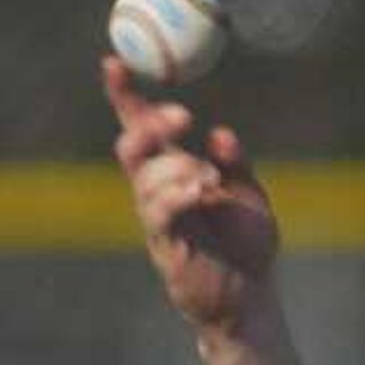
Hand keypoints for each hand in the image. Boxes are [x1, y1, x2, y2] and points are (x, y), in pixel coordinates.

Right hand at [103, 56, 280, 335]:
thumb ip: (233, 163)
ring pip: (145, 179)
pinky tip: (202, 190)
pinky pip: (159, 212)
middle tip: (183, 116)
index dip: (124, 96)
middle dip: (151, 125)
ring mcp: (158, 221)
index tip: (113, 63)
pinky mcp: (166, 247)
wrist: (251, 301)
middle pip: (132, 147)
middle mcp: (157, 193)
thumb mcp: (248, 194)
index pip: (140, 128)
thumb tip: (219, 134)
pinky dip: (177, 193)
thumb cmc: (247, 247)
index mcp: (173, 172)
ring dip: (177, 166)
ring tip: (210, 179)